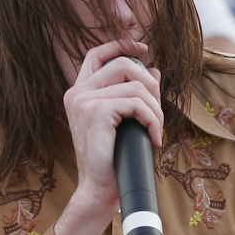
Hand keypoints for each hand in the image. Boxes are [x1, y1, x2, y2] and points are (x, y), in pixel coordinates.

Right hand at [53, 41, 161, 234]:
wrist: (99, 189)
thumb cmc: (111, 159)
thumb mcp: (123, 121)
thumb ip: (134, 94)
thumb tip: (155, 70)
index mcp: (79, 93)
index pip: (96, 54)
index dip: (119, 45)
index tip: (143, 48)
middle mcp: (77, 93)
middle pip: (124, 64)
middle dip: (150, 84)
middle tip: (157, 111)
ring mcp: (84, 100)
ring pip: (136, 85)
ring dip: (155, 108)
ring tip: (156, 129)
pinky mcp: (97, 111)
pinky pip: (137, 103)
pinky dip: (153, 120)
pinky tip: (154, 137)